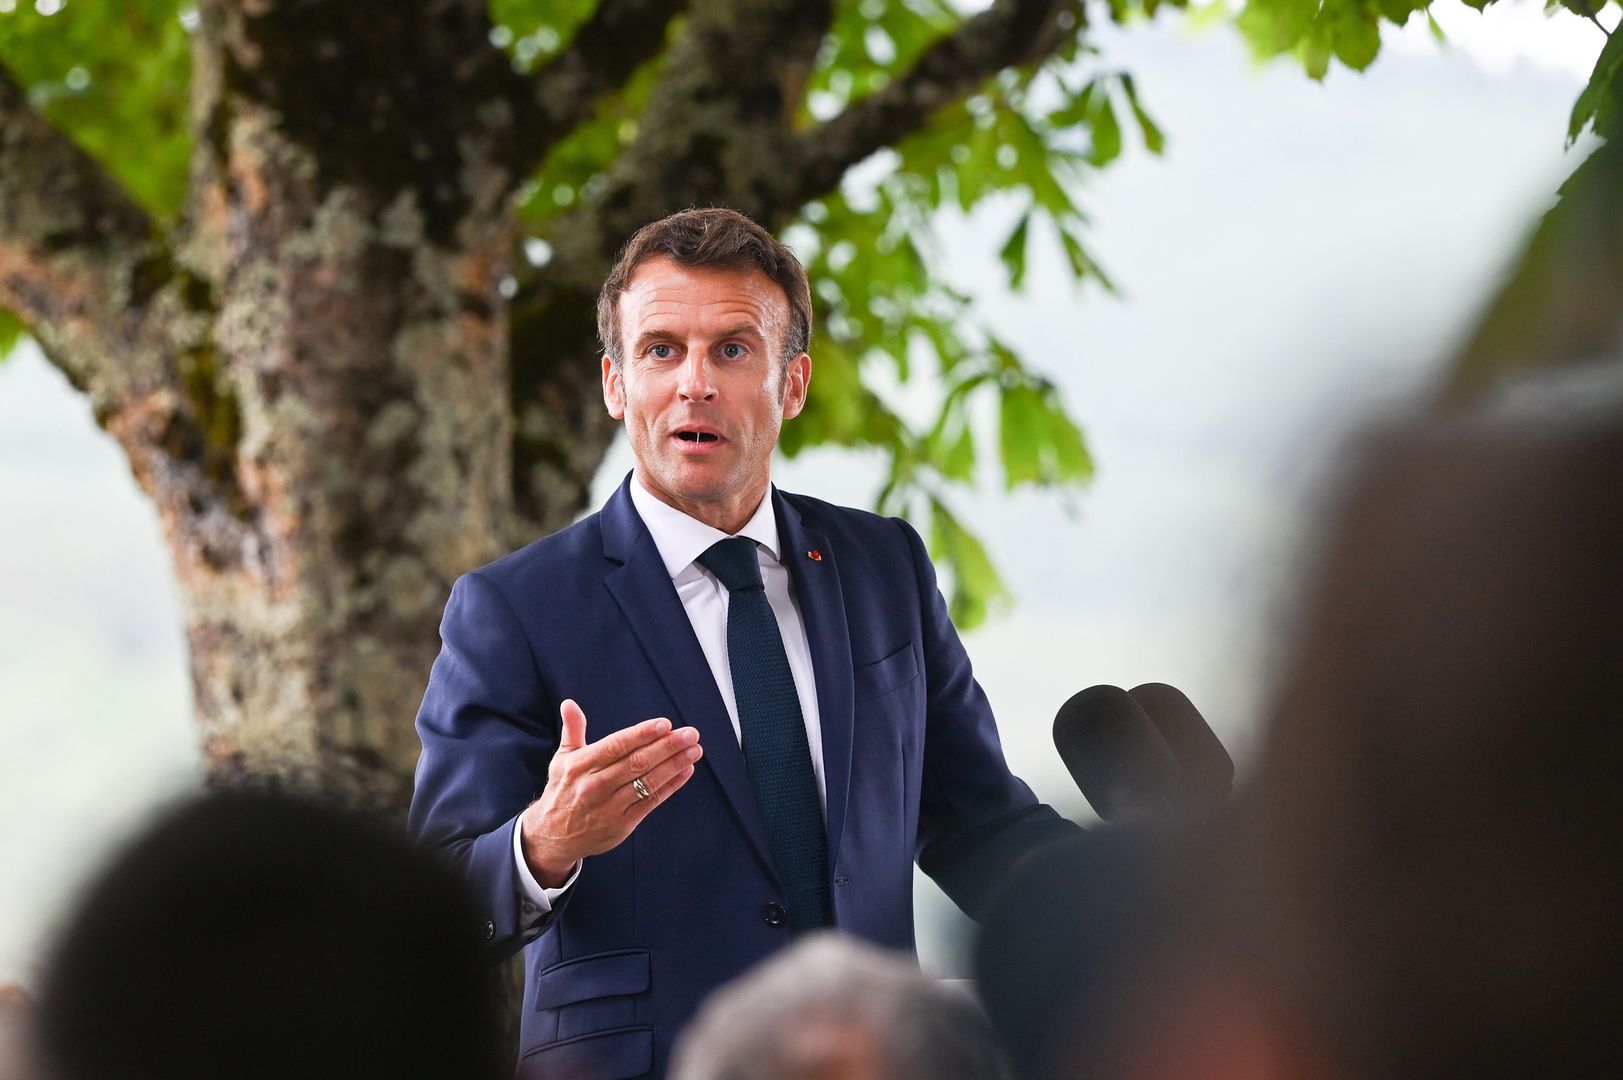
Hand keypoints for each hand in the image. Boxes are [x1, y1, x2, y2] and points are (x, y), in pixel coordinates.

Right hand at [519, 699, 702, 886]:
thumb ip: (572, 730)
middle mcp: (595, 786)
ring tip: (695, 750)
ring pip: (647, 782)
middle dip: (667, 746)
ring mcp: (609, 807)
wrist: (552, 837)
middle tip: (691, 734)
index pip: (616, 746)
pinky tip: (686, 771)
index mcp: (581, 766)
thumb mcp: (562, 759)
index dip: (642, 734)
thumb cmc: (562, 790)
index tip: (665, 724)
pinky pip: (651, 802)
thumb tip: (569, 703)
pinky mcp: (622, 825)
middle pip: (636, 763)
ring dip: (674, 765)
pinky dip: (670, 786)